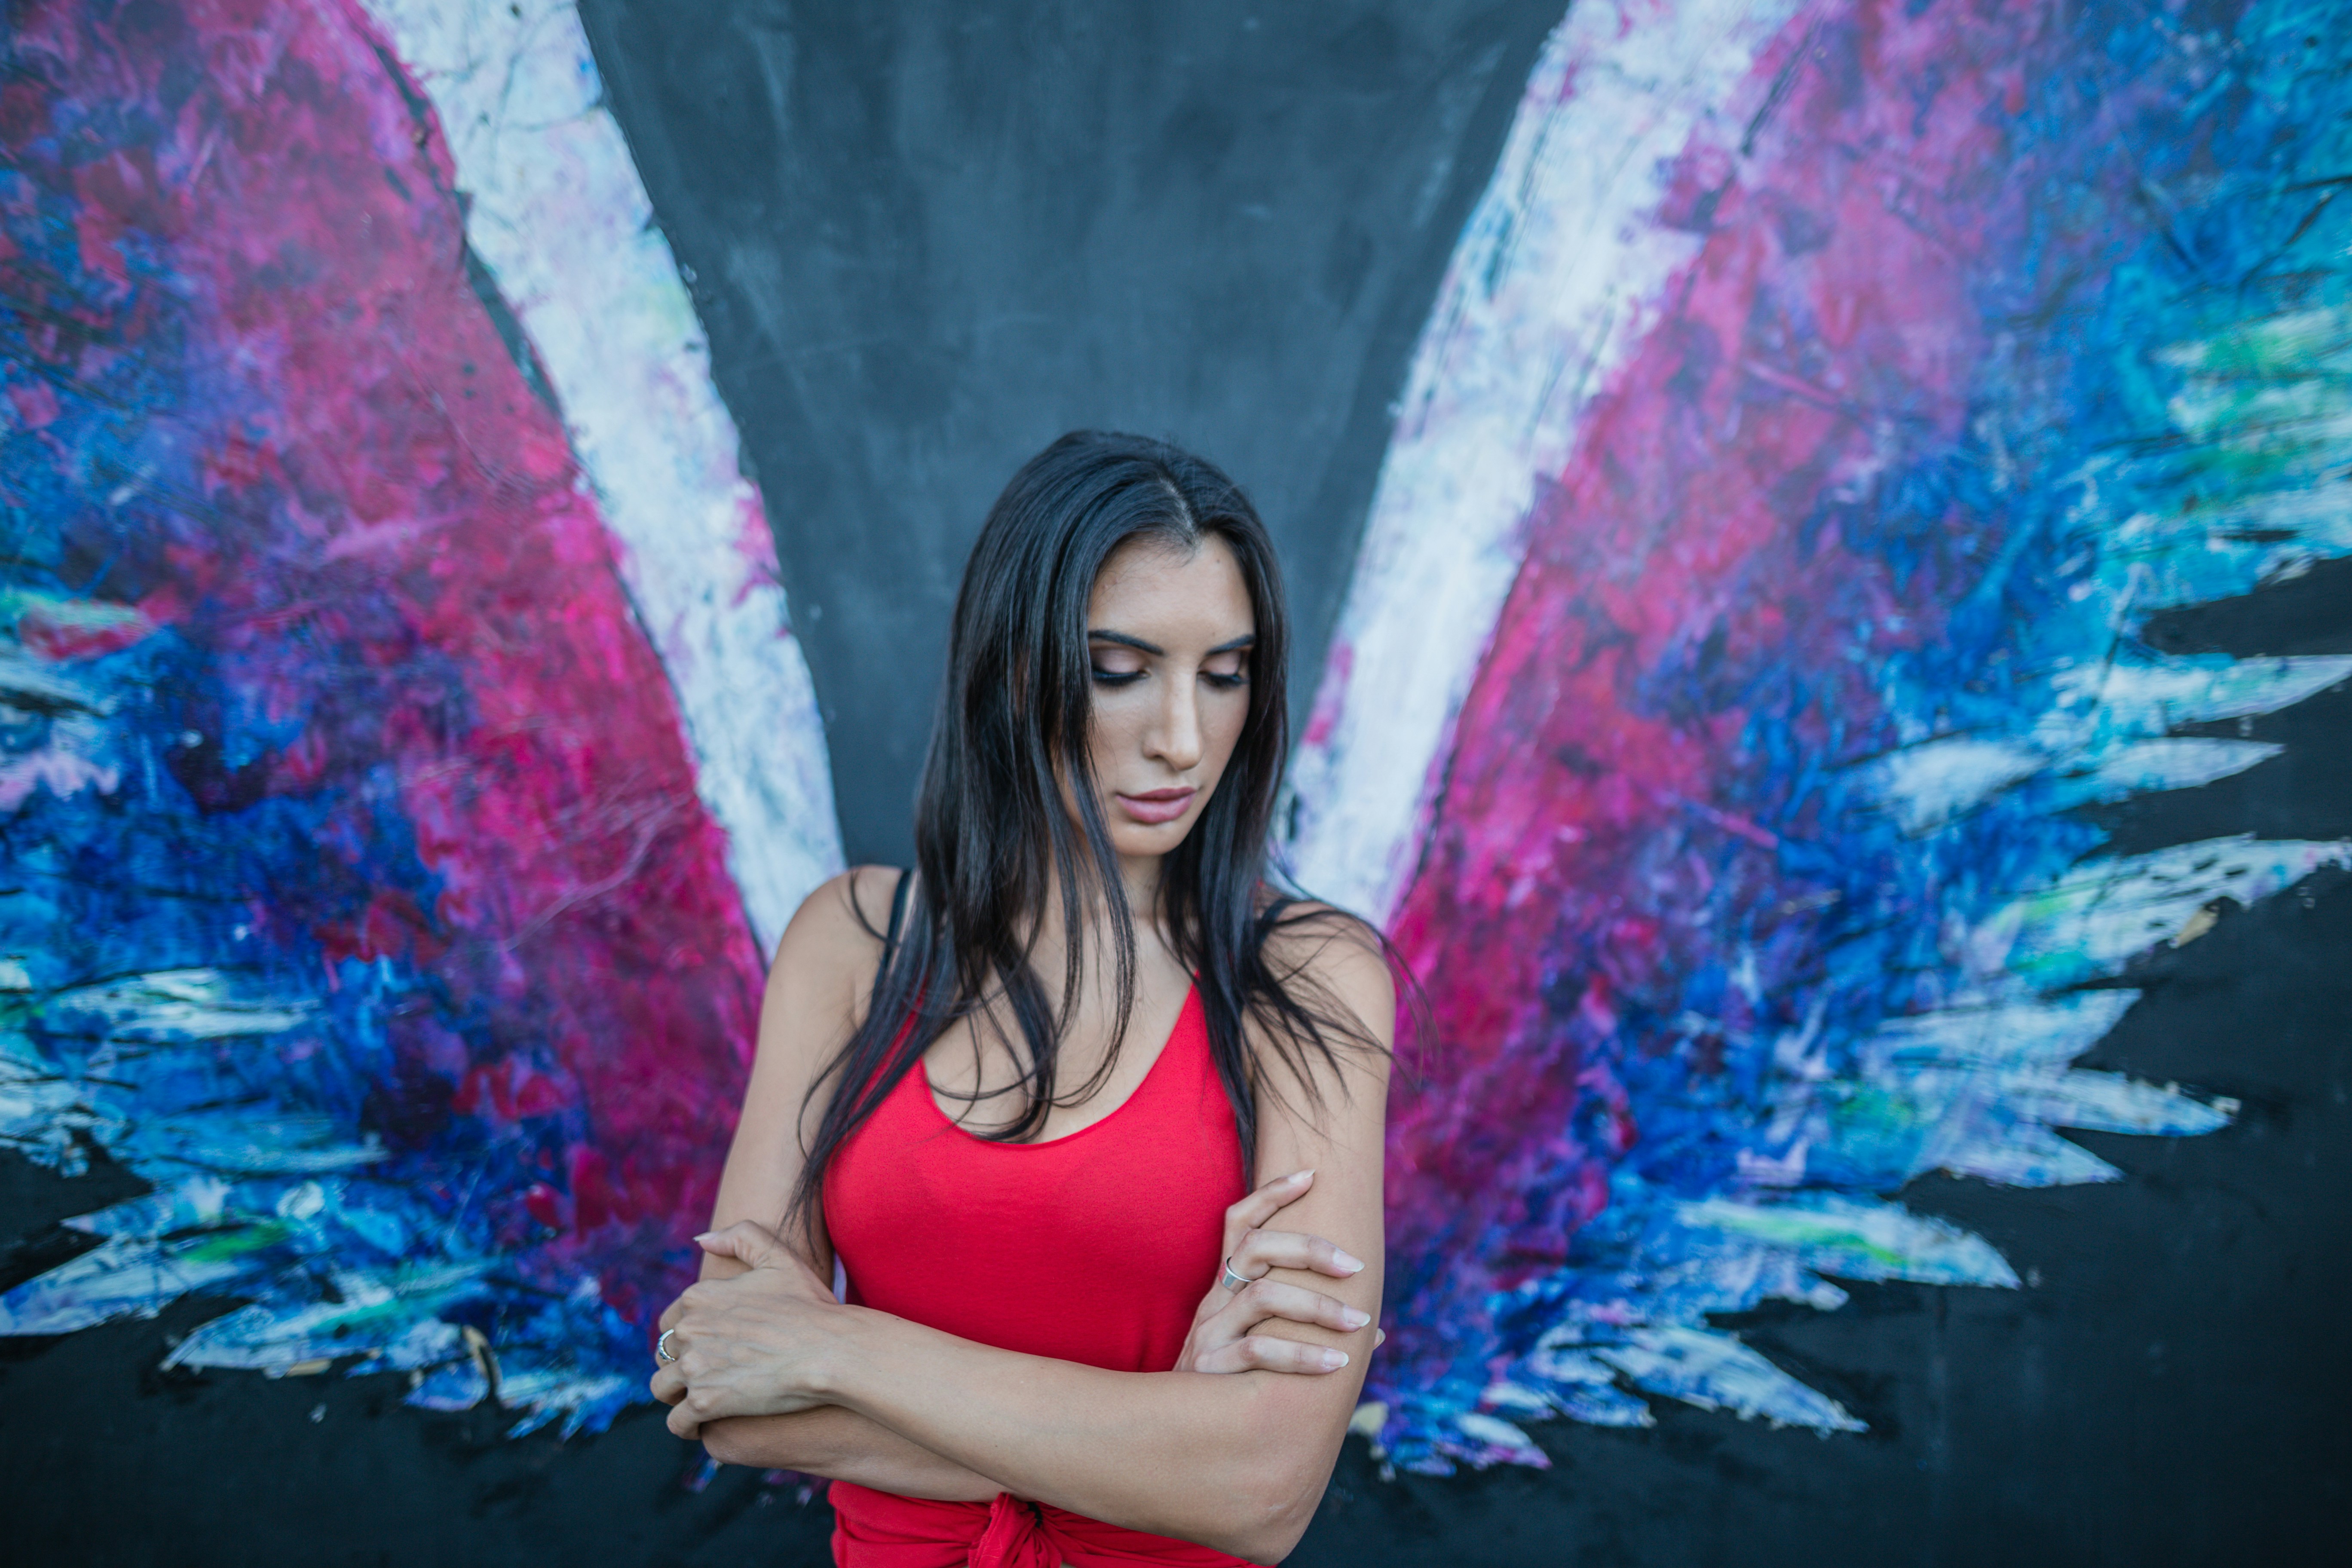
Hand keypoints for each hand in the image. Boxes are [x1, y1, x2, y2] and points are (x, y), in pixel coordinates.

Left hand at [649, 1220, 845, 1439]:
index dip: (686, 1335)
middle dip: (679, 1364)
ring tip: (697, 1401)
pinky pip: (677, 1423)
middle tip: (706, 1374)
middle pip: (664, 1354)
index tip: (706, 1346)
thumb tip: (701, 1240)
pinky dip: (686, 1426)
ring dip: (676, 1396)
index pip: (671, 1320)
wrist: (830, 1349)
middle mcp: (689, 1330)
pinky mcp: (705, 1402)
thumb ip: (740, 1237)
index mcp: (700, 1297)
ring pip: (662, 1388)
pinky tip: (702, 1425)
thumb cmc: (811, 1305)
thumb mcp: (779, 1256)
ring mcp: (694, 1367)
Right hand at [1174, 1169, 1374, 1375]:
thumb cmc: (1231, 1383)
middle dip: (1310, 1248)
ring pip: (1264, 1297)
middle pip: (1256, 1248)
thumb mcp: (1255, 1344)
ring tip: (1360, 1325)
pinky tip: (1335, 1365)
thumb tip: (1377, 1331)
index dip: (1271, 1194)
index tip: (1311, 1174)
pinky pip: (1258, 1353)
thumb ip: (1303, 1328)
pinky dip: (1301, 1356)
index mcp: (1226, 1287)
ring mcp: (1209, 1332)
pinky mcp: (1208, 1369)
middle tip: (1356, 1266)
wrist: (1175, 1434)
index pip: (1239, 1223)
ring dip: (1318, 1306)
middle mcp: (1215, 1300)